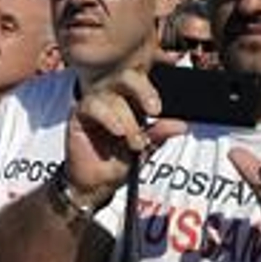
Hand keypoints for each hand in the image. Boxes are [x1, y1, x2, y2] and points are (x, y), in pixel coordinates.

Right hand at [62, 69, 181, 205]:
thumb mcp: (144, 149)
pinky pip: (93, 105)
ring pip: (112, 95)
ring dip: (127, 119)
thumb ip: (158, 134)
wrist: (95, 184)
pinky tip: (118, 131)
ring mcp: (95, 103)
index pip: (142, 81)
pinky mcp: (79, 113)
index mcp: (131, 100)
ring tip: (133, 141)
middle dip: (143, 91)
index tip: (160, 106)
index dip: (152, 86)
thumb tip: (181, 125)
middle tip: (154, 110)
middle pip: (127, 76)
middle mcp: (113, 97)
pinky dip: (108, 118)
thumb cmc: (117, 163)